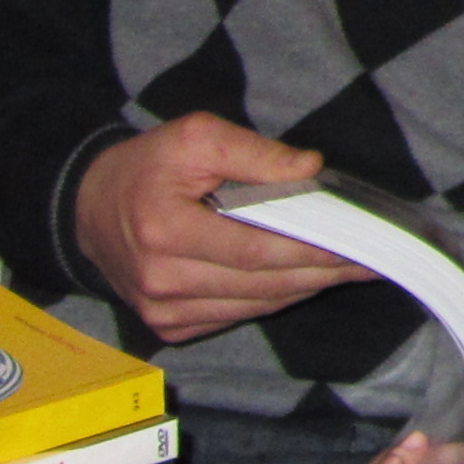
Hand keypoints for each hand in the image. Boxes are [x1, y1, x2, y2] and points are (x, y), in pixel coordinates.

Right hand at [67, 113, 374, 342]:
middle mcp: (162, 281)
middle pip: (262, 284)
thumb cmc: (147, 167)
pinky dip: (275, 297)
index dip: (310, 250)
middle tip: (373, 260)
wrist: (89, 209)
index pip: (254, 250)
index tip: (357, 244)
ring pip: (256, 305)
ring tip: (352, 269)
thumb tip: (311, 169)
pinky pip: (238, 314)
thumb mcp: (195, 137)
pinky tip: (306, 279)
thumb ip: (254, 152)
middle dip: (323, 272)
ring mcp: (164, 312)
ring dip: (307, 288)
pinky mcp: (170, 326)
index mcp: (164, 231)